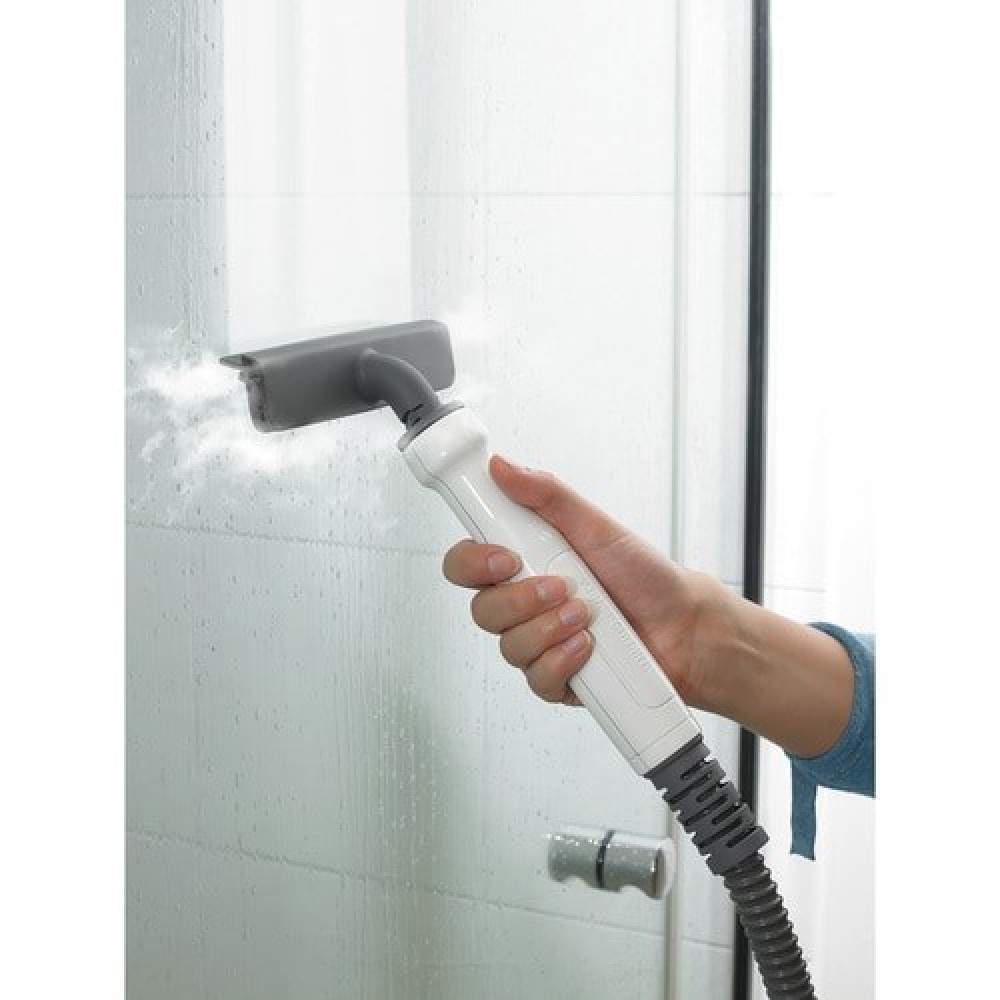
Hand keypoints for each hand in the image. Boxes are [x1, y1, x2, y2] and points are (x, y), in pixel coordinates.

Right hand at [441, 455, 731, 709]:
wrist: (684, 625)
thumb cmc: (645, 576)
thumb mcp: (596, 525)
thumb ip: (547, 496)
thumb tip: (503, 467)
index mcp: (526, 562)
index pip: (467, 564)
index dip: (473, 563)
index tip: (504, 556)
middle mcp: (526, 604)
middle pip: (482, 609)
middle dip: (521, 599)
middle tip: (560, 585)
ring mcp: (539, 642)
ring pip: (508, 646)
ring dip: (549, 629)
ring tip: (587, 615)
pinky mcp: (557, 677)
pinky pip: (536, 679)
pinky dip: (562, 661)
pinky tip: (588, 647)